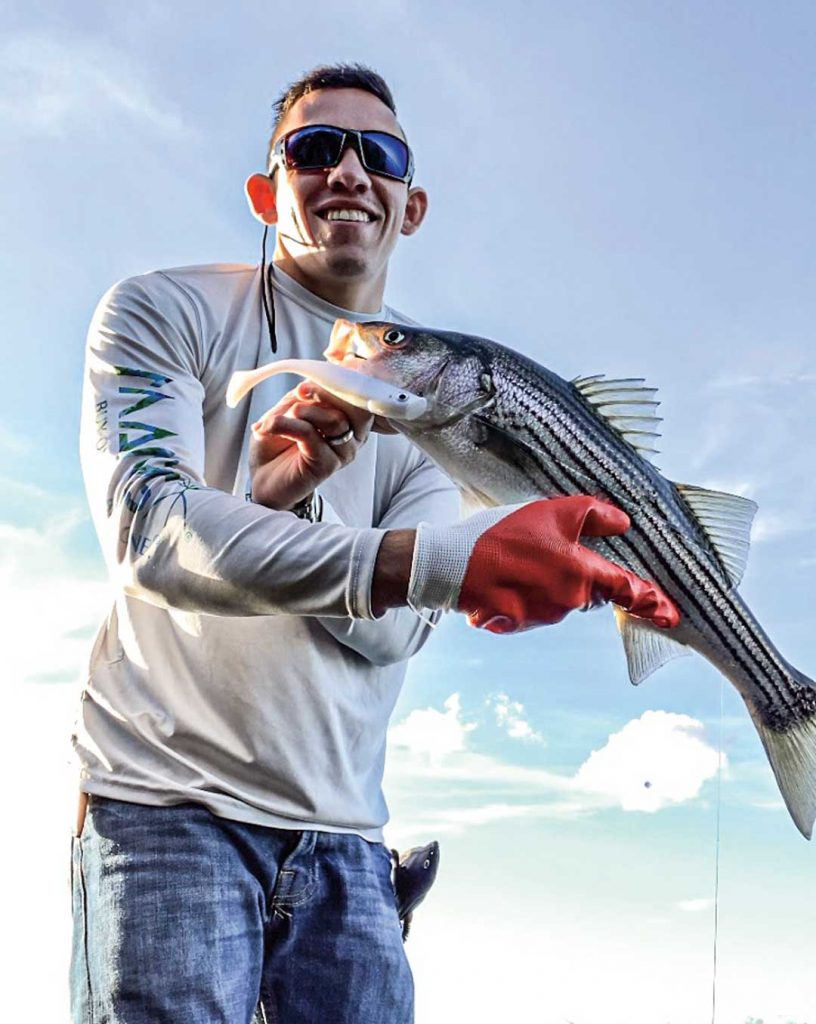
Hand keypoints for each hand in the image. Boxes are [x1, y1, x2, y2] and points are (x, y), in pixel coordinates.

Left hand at [249, 381, 373, 509]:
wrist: (263, 477)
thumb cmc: (276, 444)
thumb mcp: (286, 410)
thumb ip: (299, 398)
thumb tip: (304, 388)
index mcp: (346, 417)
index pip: (355, 394)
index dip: (337, 382)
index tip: (307, 383)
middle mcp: (351, 435)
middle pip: (353, 405)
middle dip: (325, 393)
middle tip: (301, 391)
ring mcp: (342, 451)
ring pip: (335, 419)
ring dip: (304, 410)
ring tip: (280, 417)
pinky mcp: (327, 465)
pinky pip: (312, 436)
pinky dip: (289, 426)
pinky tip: (270, 427)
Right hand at [408, 495, 679, 633]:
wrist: (449, 565)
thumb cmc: (502, 535)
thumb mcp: (552, 511)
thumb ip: (593, 515)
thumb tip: (622, 523)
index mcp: (580, 575)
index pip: (627, 589)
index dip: (651, 600)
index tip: (671, 615)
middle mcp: (566, 603)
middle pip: (588, 590)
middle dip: (579, 575)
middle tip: (550, 554)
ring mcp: (541, 616)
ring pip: (559, 597)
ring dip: (548, 580)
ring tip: (516, 556)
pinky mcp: (516, 622)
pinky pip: (531, 606)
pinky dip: (523, 591)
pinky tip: (503, 573)